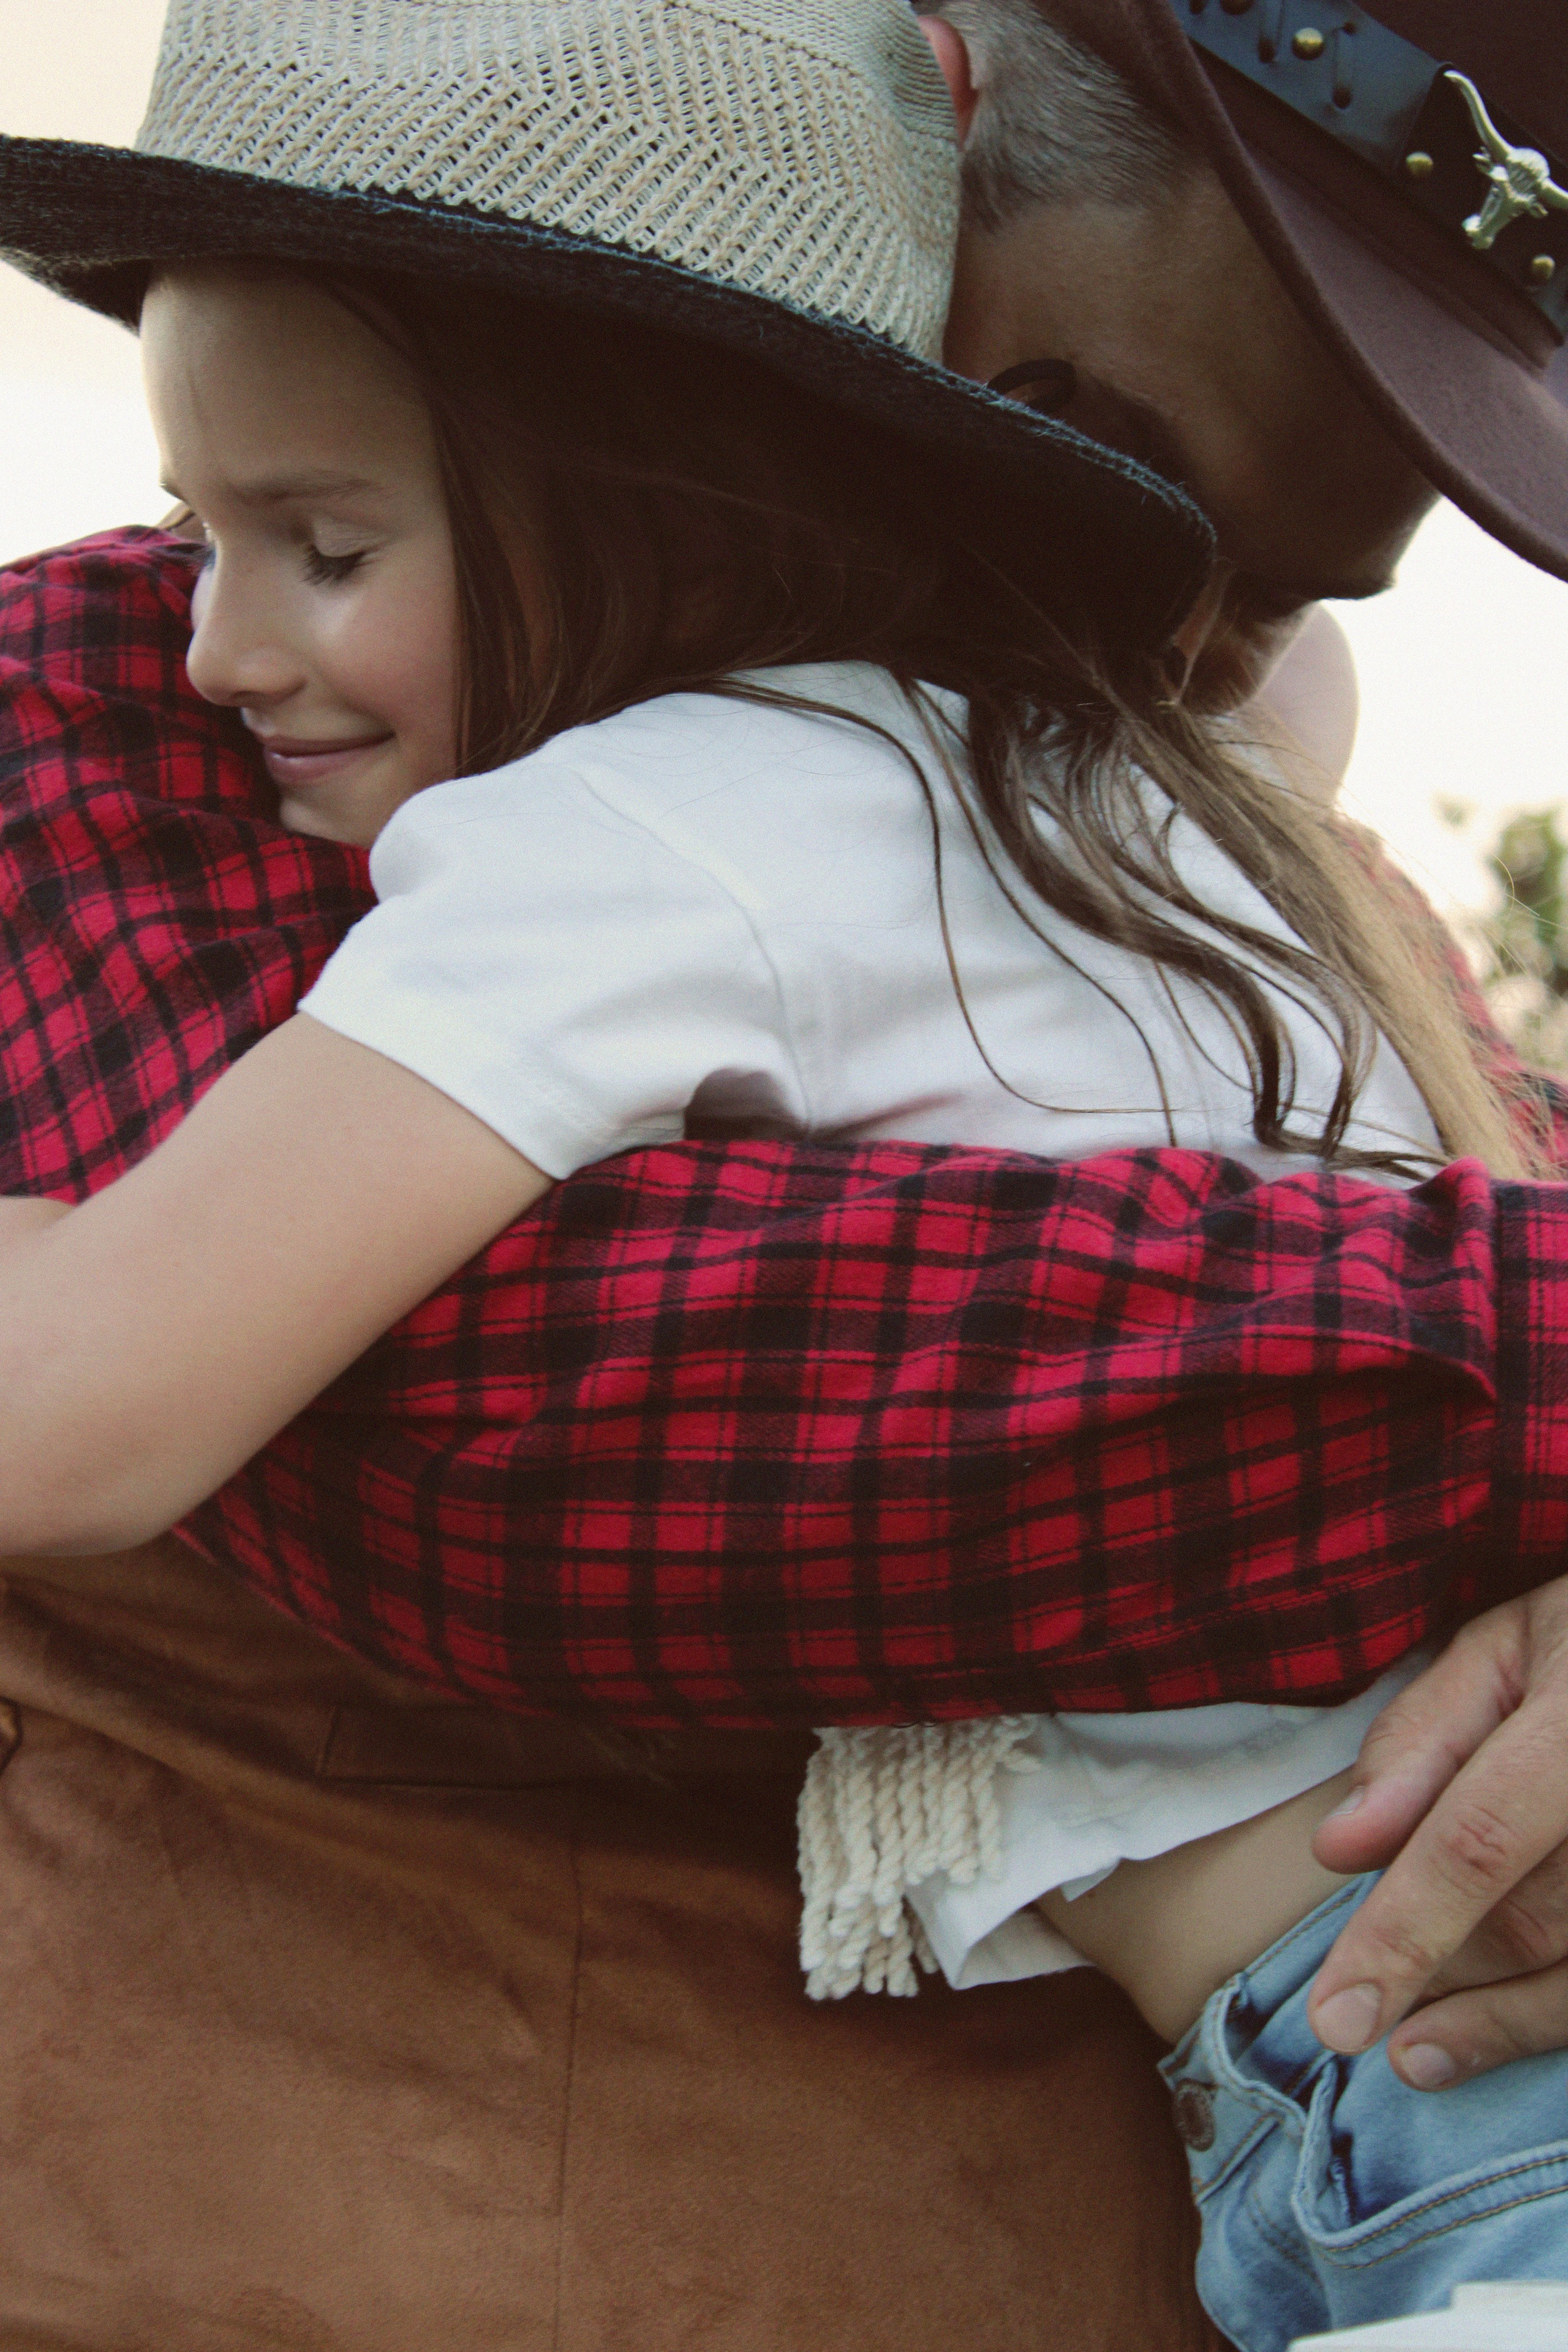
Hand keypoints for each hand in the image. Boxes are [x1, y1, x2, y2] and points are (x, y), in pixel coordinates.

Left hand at [1306, 1576, 1567, 2087]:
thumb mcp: (1505, 1647)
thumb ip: (1423, 1740)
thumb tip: (1340, 1848)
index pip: (1478, 1840)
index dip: (1403, 1934)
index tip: (1335, 2018)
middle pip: (1532, 1920)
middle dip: (1437, 1971)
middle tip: (1354, 2007)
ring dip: (1494, 2023)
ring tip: (1415, 2051)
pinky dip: (1546, 2019)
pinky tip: (1487, 2036)